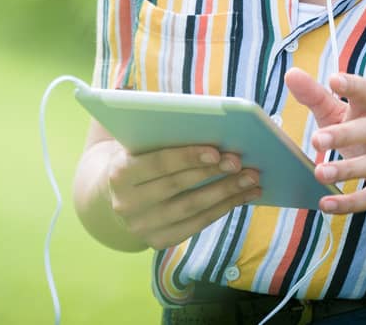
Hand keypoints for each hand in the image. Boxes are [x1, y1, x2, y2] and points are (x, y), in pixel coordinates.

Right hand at [101, 142, 261, 248]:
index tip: (216, 151)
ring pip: (191, 209)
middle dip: (213, 174)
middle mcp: (126, 204)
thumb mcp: (138, 142)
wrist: (114, 194)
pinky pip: (195, 225)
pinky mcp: (158, 241)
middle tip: (241, 162)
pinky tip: (240, 197)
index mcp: (119, 173)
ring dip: (225, 193)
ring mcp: (141, 227)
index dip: (187, 157)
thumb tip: (203, 124)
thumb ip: (159, 131)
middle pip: (177, 187)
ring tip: (250, 180)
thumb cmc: (137, 157)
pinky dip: (221, 210)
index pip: (157, 163)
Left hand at [284, 68, 365, 216]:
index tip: (334, 80)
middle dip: (344, 134)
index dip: (351, 86)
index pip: (365, 93)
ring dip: (346, 170)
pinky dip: (349, 203)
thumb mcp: (342, 117)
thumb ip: (316, 97)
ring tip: (320, 174)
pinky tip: (326, 204)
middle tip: (317, 140)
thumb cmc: (365, 138)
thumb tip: (291, 74)